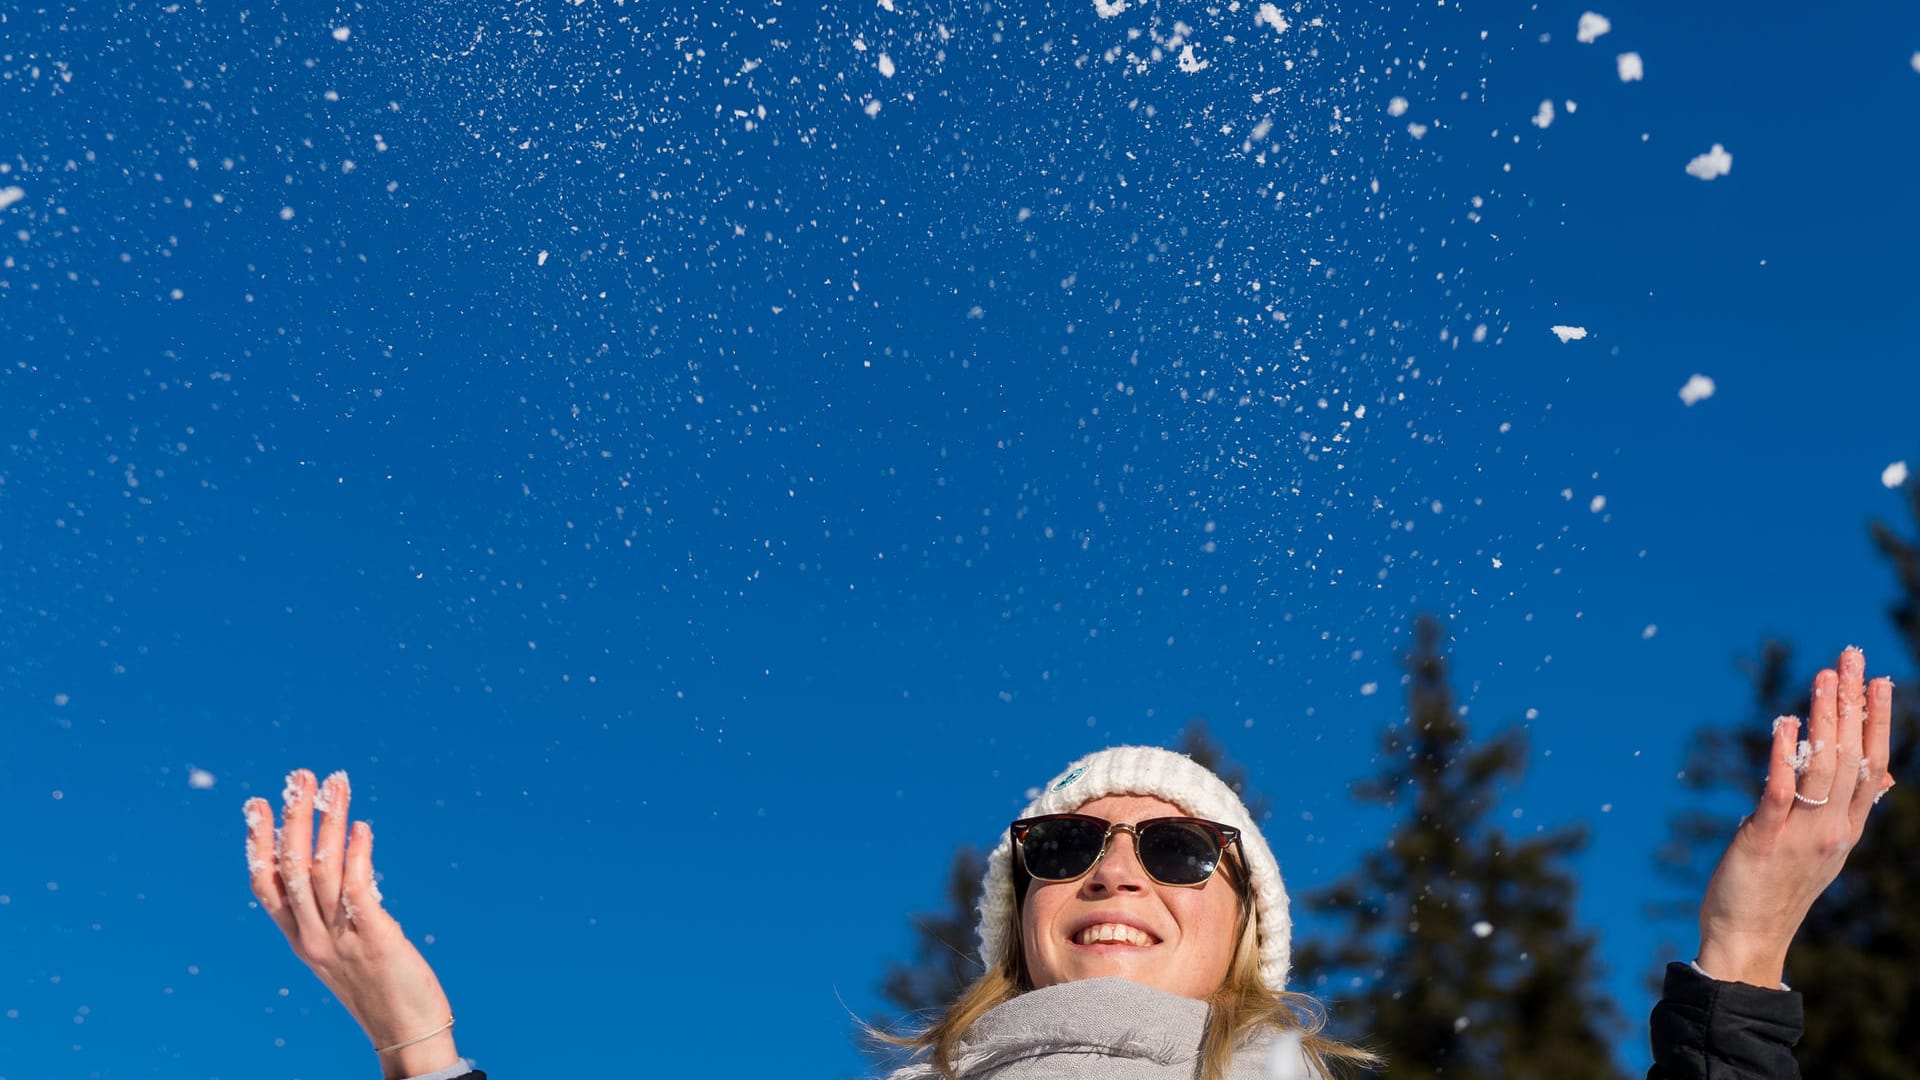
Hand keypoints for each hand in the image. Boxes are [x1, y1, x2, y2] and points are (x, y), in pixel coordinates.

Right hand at [245, 769, 460, 1079]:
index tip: (257, 804)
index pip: (268, 886)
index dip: (260, 843)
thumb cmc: (380, 988)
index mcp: (301, 940)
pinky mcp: (376, 938)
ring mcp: (341, 939)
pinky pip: (359, 890)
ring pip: (323, 870)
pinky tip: (362, 827)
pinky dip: (358, 854)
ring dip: (327, 822)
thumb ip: (332, 914)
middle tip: (299, 776)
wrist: (406, 1033)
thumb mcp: (341, 951)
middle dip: (293, 818)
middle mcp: (313, 938)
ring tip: (334, 784)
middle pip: (292, 868)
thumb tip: (337, 864)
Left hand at [1696, 646, 1895, 987]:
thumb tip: (1882, 778)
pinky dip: (1783, 756)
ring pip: (1822, 767)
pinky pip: (1780, 791)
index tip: (1880, 680)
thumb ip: (1849, 810)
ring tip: (1823, 677)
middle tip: (1851, 656)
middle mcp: (1832, 827)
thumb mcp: (1826, 849)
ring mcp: (1802, 832)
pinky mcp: (1767, 838)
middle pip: (1851, 755)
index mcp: (1847, 828)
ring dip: (1823, 718)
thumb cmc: (1781, 890)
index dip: (1878, 721)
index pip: (1872, 764)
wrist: (1750, 938)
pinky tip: (1784, 725)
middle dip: (1852, 703)